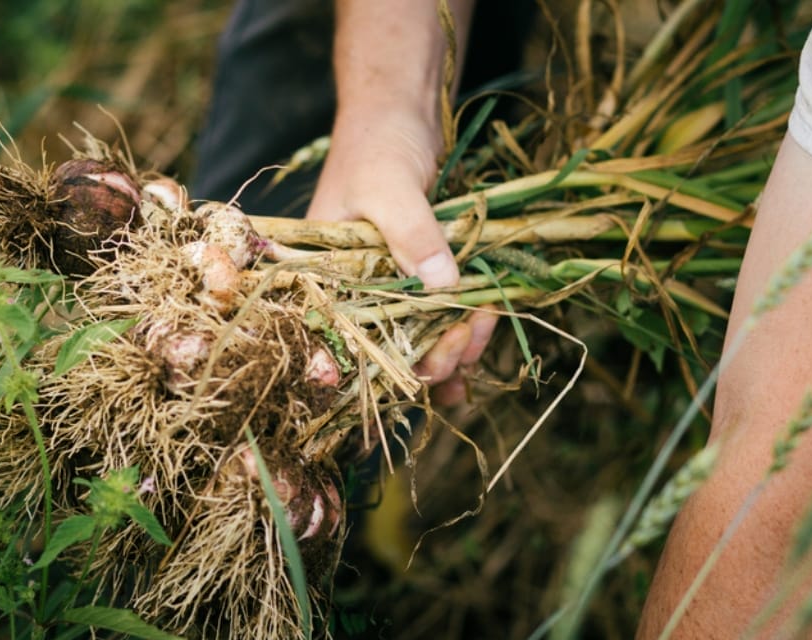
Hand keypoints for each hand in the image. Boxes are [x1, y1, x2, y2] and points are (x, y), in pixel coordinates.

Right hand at [306, 113, 495, 402]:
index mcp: (325, 275)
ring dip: (455, 347)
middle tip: (469, 333)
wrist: (398, 109)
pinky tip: (486, 323)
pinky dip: (462, 327)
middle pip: (389, 350)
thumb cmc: (377, 140)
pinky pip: (438, 316)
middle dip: (434, 356)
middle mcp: (352, 288)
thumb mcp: (389, 185)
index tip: (434, 347)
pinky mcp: (417, 275)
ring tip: (485, 323)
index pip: (350, 338)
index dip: (392, 358)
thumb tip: (443, 285)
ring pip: (418, 340)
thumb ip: (412, 233)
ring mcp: (387, 284)